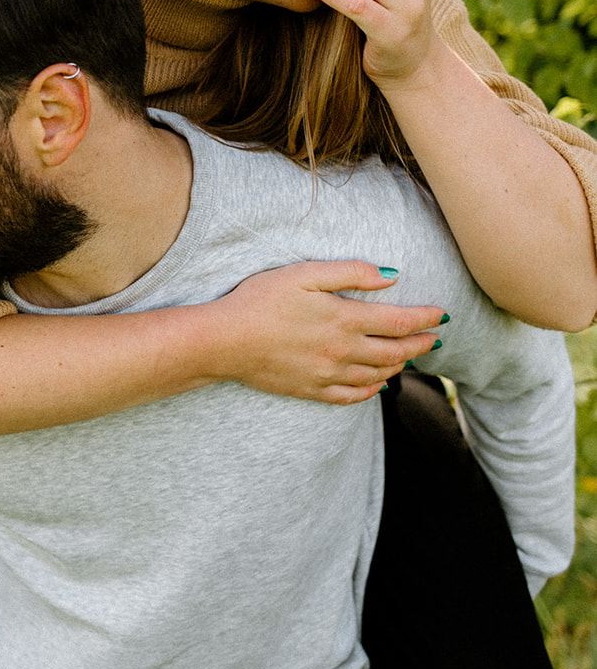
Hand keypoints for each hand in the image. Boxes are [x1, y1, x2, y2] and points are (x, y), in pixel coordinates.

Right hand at [202, 259, 446, 404]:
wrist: (225, 340)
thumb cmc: (260, 300)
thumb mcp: (305, 273)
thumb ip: (351, 273)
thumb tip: (391, 276)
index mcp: (345, 319)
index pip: (400, 322)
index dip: (426, 318)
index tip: (442, 314)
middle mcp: (344, 351)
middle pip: (396, 351)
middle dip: (421, 344)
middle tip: (437, 338)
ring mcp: (329, 375)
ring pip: (379, 375)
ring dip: (401, 365)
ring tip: (410, 356)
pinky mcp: (312, 391)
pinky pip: (354, 396)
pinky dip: (373, 390)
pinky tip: (379, 383)